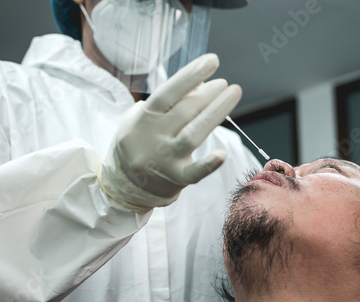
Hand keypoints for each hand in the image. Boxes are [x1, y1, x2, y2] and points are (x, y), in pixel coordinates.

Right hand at [98, 53, 241, 212]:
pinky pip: (194, 173)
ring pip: (193, 135)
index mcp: (143, 119)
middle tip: (224, 84)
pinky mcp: (176, 178)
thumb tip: (200, 83)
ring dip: (215, 113)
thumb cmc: (140, 141)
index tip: (211, 61)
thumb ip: (169, 101)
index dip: (190, 75)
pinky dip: (208, 165)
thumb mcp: (143, 117)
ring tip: (232, 94)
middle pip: (185, 111)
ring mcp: (164, 160)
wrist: (126, 182)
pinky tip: (222, 154)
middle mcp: (153, 138)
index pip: (168, 93)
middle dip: (208, 94)